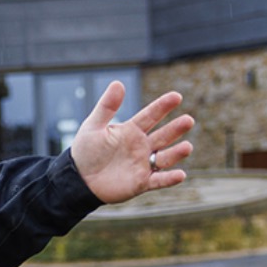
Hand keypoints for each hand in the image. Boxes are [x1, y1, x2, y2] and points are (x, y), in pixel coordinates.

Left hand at [68, 85, 195, 204]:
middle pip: (163, 136)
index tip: (176, 96)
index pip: (151, 115)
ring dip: (176, 153)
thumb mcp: (93, 126)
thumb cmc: (85, 151)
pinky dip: (169, 179)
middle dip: (176, 129)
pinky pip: (158, 180)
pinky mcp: (141, 183)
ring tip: (187, 147)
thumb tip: (118, 83)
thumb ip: (107, 106)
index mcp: (131, 130)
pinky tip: (180, 174)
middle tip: (189, 120)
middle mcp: (141, 146)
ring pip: (165, 157)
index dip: (163, 106)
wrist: (78, 179)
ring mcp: (143, 164)